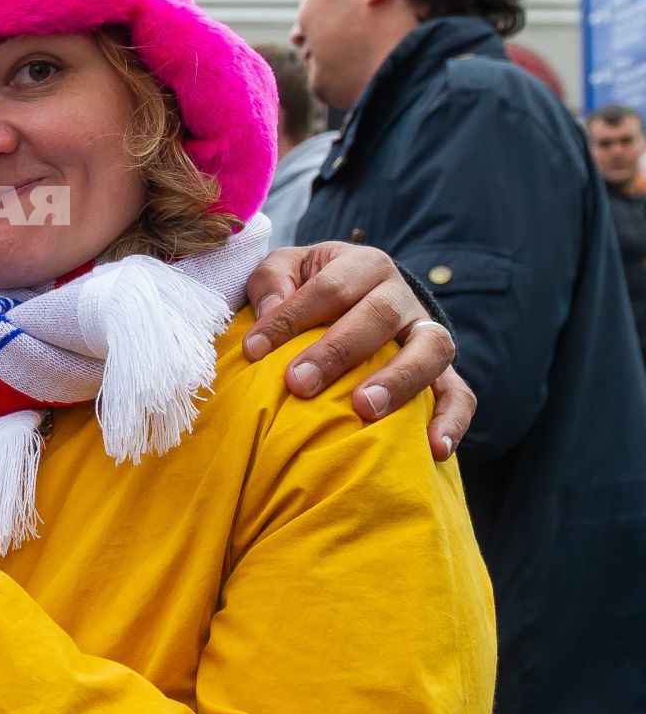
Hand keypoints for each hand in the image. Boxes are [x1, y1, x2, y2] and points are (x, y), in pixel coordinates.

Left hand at [242, 242, 473, 459]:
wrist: (354, 299)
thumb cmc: (308, 288)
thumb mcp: (286, 270)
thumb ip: (273, 281)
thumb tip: (269, 310)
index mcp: (363, 265)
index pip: (329, 288)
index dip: (290, 317)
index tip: (253, 351)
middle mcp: (401, 295)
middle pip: (379, 315)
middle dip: (337, 350)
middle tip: (299, 383)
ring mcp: (426, 333)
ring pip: (431, 349)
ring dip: (398, 380)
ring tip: (365, 410)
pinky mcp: (444, 371)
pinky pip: (459, 394)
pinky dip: (451, 420)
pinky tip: (433, 448)